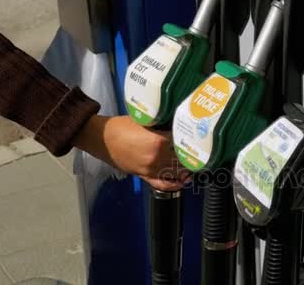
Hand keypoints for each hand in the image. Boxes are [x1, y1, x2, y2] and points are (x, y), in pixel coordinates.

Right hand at [73, 115, 190, 190]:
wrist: (101, 138)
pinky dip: (174, 184)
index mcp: (159, 141)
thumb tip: (177, 123)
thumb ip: (161, 124)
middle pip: (182, 159)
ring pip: (175, 172)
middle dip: (192, 156)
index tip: (200, 140)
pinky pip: (162, 183)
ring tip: (196, 165)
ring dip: (186, 169)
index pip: (183, 143)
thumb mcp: (145, 120)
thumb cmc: (122, 126)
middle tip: (202, 153)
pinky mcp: (143, 175)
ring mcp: (150, 169)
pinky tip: (183, 181)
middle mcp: (157, 157)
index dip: (192, 142)